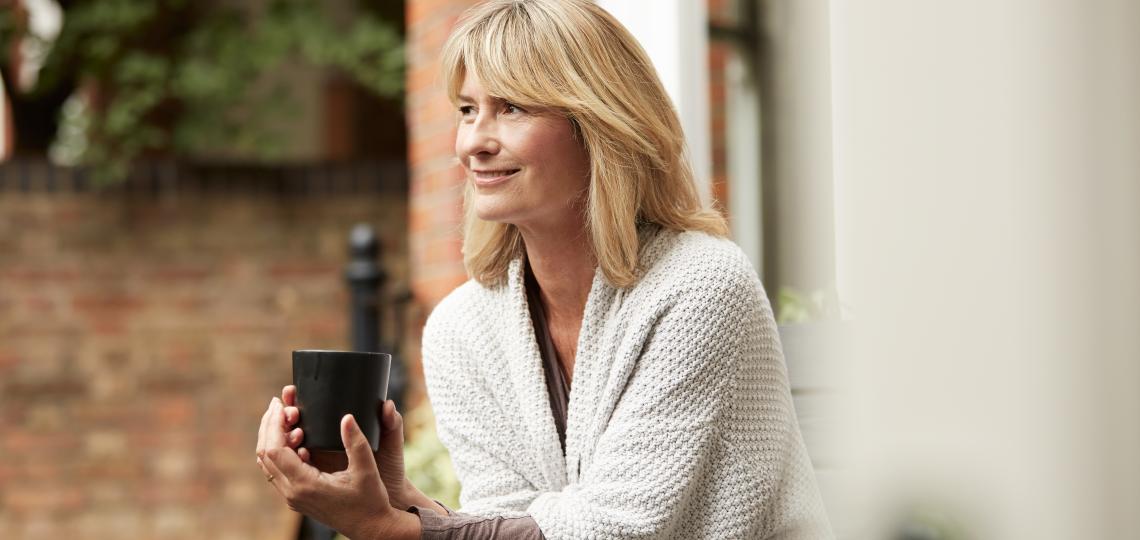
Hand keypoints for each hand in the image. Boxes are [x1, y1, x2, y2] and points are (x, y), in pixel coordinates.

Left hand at [260, 412, 420, 538]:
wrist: (371, 527)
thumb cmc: (371, 500)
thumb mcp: (366, 468)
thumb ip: (356, 441)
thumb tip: (346, 416)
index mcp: (305, 485)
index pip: (275, 450)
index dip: (274, 424)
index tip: (281, 404)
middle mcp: (293, 493)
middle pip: (264, 454)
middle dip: (268, 425)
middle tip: (278, 403)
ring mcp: (292, 497)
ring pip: (267, 463)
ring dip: (271, 438)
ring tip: (283, 416)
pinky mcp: (296, 497)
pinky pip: (276, 471)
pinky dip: (278, 450)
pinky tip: (293, 437)